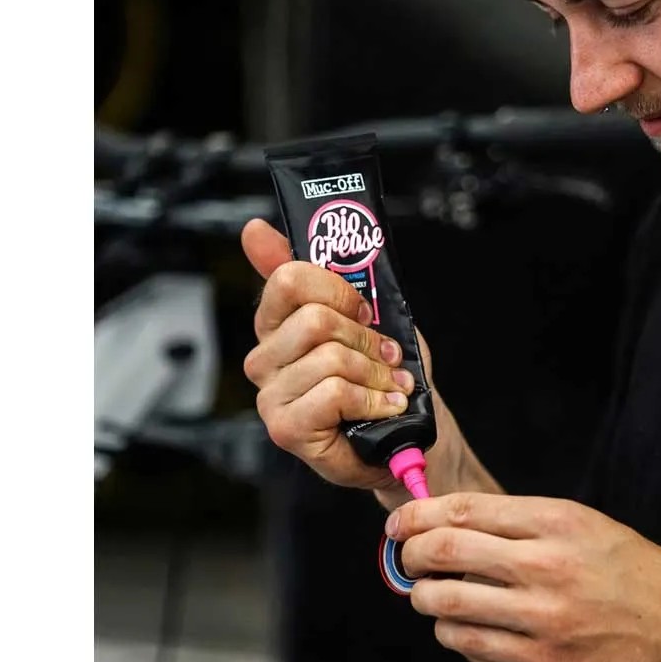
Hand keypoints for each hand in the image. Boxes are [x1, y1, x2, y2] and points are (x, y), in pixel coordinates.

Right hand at [241, 218, 438, 491]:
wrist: (405, 431)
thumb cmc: (382, 374)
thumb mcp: (362, 315)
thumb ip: (314, 272)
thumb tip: (255, 230)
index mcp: (276, 324)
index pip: (288, 280)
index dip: (339, 291)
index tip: (363, 310)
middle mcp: (264, 358)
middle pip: (314, 319)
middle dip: (365, 338)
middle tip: (386, 357)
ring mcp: (271, 396)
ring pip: (330, 358)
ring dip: (376, 373)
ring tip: (392, 387)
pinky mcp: (285, 428)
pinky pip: (334, 393)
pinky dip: (371, 399)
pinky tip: (384, 407)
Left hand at [388, 492, 660, 661]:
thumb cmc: (628, 569)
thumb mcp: (581, 523)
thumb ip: (518, 521)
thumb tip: (449, 520)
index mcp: (555, 520)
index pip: (463, 509)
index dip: (418, 514)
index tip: (400, 520)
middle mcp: (546, 564)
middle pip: (446, 549)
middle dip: (410, 552)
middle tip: (405, 555)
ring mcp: (544, 616)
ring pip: (447, 600)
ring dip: (421, 594)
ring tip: (425, 591)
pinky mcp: (543, 661)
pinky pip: (470, 641)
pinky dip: (448, 629)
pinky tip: (455, 622)